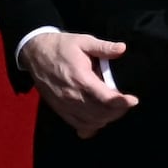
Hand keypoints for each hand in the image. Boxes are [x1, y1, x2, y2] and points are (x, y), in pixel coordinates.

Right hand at [16, 26, 135, 135]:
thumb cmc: (61, 47)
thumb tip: (123, 48)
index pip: (105, 98)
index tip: (133, 100)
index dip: (122, 102)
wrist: (35, 53)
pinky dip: (92, 125)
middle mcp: (72, 96)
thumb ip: (103, 47)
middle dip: (118, 110)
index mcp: (80, 78)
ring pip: (92, 122)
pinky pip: (79, 125)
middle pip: (102, 113)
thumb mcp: (83, 41)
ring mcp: (65, 105)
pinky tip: (99, 117)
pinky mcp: (60, 109)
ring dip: (107, 117)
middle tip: (125, 101)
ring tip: (114, 108)